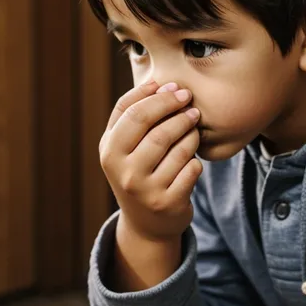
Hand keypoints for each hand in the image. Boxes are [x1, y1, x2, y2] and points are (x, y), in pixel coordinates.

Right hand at [99, 80, 202, 242]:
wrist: (145, 223)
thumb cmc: (136, 168)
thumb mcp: (123, 143)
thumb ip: (133, 111)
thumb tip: (159, 82)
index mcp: (109, 151)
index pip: (133, 112)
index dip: (158, 96)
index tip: (176, 88)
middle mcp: (124, 173)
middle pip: (156, 130)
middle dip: (177, 110)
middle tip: (190, 102)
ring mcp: (146, 191)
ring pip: (179, 148)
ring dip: (191, 132)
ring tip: (193, 126)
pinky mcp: (168, 204)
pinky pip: (192, 169)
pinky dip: (196, 158)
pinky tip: (192, 157)